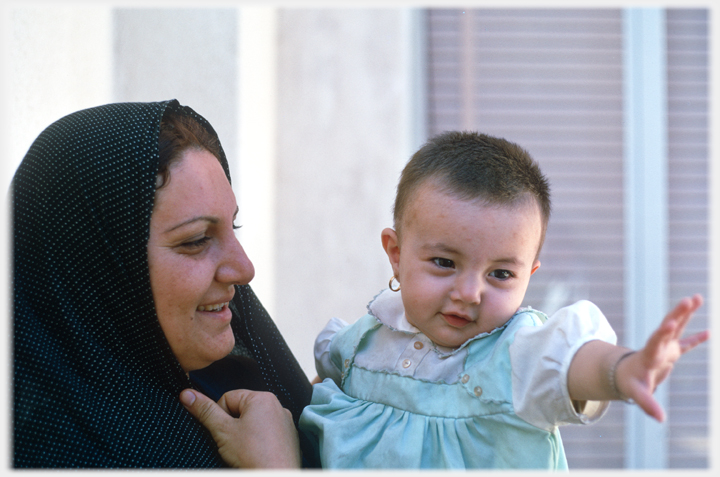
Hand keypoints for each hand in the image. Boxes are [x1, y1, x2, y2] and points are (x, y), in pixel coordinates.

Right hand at [179, 388, 300, 467]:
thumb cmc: (253, 456)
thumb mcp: (223, 431)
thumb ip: (205, 411)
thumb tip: (187, 394)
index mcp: (262, 398)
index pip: (228, 397)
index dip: (219, 416)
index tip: (222, 432)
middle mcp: (277, 406)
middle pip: (241, 410)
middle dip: (233, 426)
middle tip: (233, 443)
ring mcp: (285, 422)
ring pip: (254, 423)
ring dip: (245, 434)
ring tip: (245, 451)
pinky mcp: (288, 438)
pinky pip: (267, 434)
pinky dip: (258, 442)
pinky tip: (256, 454)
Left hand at [615, 294, 708, 421]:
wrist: (625, 375)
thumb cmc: (630, 382)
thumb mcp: (636, 393)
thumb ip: (647, 404)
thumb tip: (660, 419)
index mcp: (649, 354)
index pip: (656, 341)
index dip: (663, 333)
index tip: (671, 323)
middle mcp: (658, 346)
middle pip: (668, 327)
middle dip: (678, 313)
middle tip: (689, 299)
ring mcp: (665, 347)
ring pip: (677, 327)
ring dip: (686, 313)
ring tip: (696, 297)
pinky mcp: (671, 352)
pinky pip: (686, 343)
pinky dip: (696, 339)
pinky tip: (709, 332)